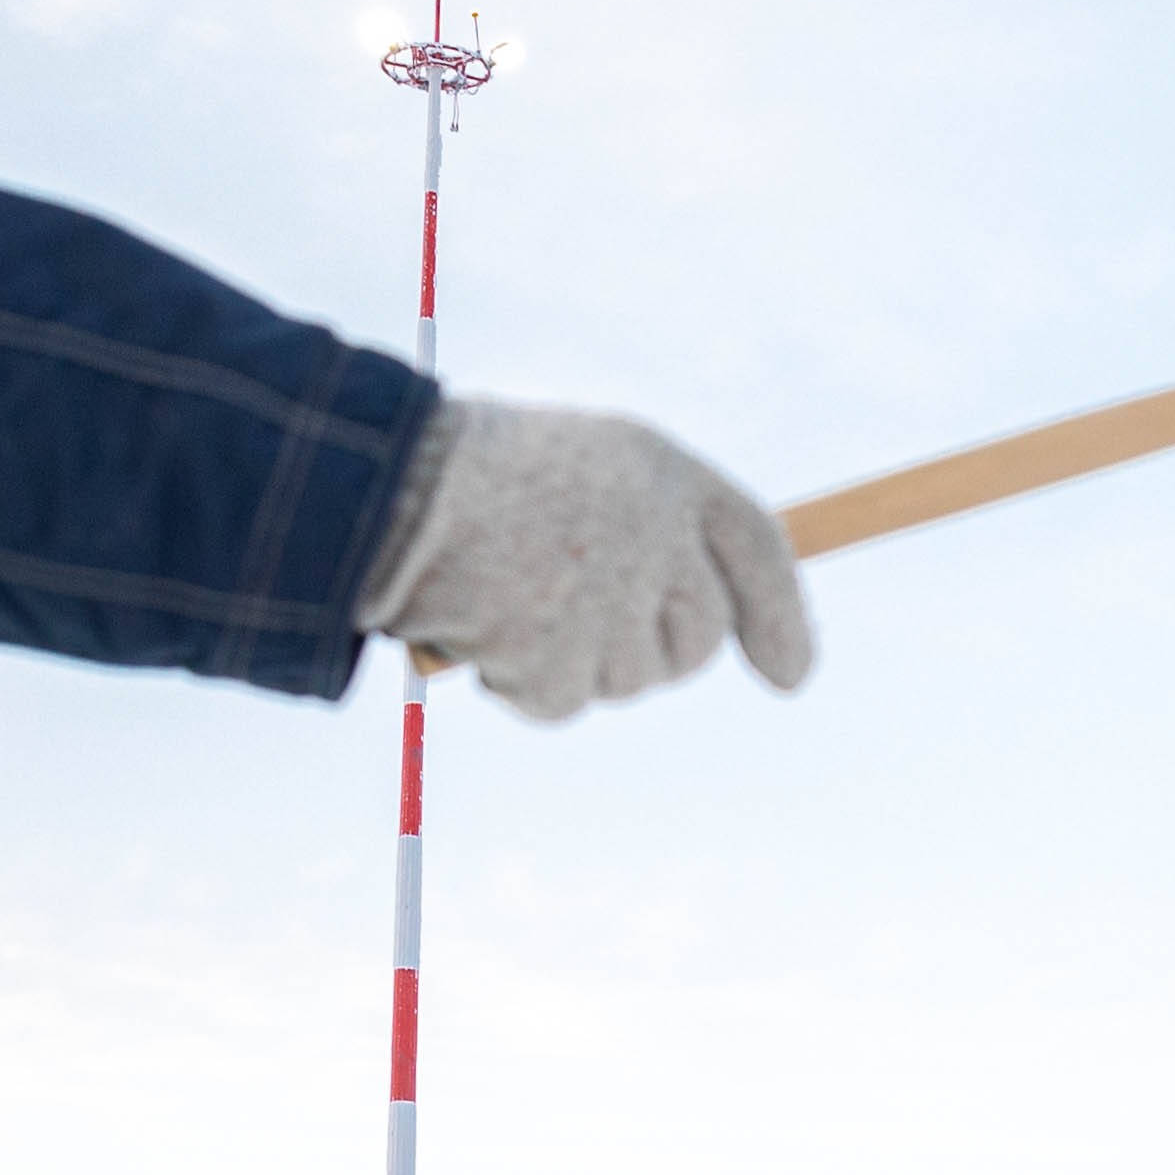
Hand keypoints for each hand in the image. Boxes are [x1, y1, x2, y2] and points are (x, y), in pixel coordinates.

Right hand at [359, 399, 814, 722]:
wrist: (384, 494)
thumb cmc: (469, 476)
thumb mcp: (582, 471)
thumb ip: (653, 528)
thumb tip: (707, 631)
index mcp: (663, 472)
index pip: (756, 549)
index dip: (779, 618)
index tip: (791, 675)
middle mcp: (655, 534)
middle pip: (698, 640)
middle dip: (653, 649)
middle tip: (576, 615)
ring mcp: (610, 600)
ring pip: (630, 679)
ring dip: (576, 662)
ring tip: (509, 597)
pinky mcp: (560, 658)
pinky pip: (564, 703)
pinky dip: (522, 684)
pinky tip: (481, 628)